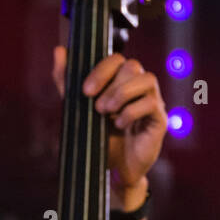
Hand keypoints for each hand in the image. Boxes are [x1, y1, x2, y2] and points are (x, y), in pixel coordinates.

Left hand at [52, 46, 165, 191]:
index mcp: (119, 81)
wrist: (110, 168)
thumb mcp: (75, 106)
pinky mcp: (159, 120)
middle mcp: (138, 87)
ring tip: (106, 113)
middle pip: (132, 66)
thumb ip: (66, 80)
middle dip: (110, 85)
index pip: (116, 59)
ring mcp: (151, 102)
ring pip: (147, 79)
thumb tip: (59, 50)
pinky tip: (118, 124)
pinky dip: (131, 112)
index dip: (101, 70)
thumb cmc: (95, 134)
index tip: (86, 91)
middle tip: (96, 107)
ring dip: (122, 94)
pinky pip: (152, 103)